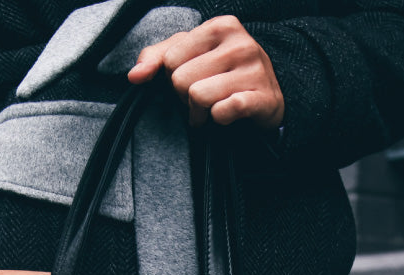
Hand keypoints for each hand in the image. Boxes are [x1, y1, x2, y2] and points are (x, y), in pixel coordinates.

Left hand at [127, 15, 284, 130]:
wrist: (269, 96)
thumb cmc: (225, 74)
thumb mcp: (192, 56)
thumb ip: (158, 58)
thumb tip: (134, 75)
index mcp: (220, 26)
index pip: (171, 59)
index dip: (174, 78)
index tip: (192, 81)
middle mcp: (240, 43)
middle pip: (181, 80)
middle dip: (186, 97)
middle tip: (201, 99)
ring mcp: (254, 69)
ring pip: (198, 97)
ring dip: (200, 112)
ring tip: (210, 111)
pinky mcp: (262, 98)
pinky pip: (224, 111)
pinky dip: (219, 119)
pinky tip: (226, 116)